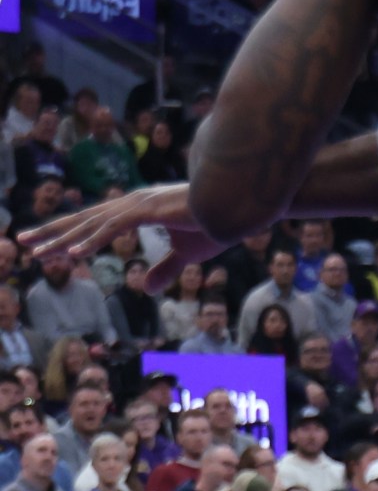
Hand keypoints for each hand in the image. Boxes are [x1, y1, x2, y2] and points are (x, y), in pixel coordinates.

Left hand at [25, 183, 221, 291]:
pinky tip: (73, 253)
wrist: (242, 204)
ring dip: (63, 238)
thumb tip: (146, 289)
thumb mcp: (187, 255)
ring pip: (93, 223)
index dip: (69, 232)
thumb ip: (165, 269)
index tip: (42, 244)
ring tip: (36, 252)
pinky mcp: (151, 210)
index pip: (96, 220)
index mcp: (141, 208)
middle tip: (21, 241)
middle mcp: (135, 202)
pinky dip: (92, 240)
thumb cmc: (218, 222)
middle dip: (52, 231)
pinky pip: (115, 227)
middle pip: (85, 218)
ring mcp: (142, 203)